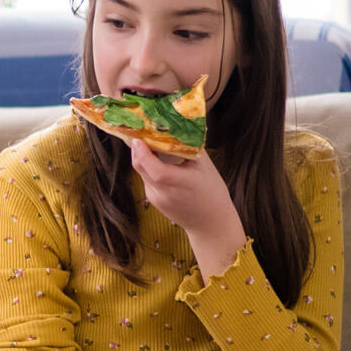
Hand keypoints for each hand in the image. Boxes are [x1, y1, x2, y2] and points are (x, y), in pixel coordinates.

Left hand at [129, 139, 244, 265]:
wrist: (210, 224)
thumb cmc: (212, 193)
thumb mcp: (205, 166)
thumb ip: (189, 147)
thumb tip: (177, 126)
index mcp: (177, 182)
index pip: (149, 165)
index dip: (141, 148)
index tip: (139, 134)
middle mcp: (161, 192)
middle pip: (140, 166)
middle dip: (138, 147)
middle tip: (142, 130)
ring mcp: (155, 198)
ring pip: (141, 172)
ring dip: (143, 156)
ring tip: (150, 141)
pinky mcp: (153, 200)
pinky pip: (146, 179)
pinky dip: (149, 167)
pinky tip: (158, 159)